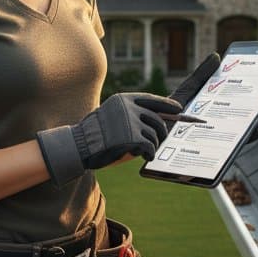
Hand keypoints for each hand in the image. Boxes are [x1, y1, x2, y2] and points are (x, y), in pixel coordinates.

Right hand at [36, 92, 182, 187]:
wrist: (79, 145)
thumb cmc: (95, 135)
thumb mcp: (112, 116)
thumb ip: (131, 115)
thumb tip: (157, 122)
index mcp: (124, 100)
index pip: (151, 99)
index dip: (167, 105)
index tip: (178, 109)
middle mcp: (129, 107)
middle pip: (157, 120)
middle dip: (162, 133)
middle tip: (160, 141)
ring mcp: (130, 121)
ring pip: (155, 134)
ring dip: (153, 145)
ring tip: (146, 151)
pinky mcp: (131, 137)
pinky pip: (150, 146)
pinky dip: (150, 153)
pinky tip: (146, 156)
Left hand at [170, 53, 257, 142]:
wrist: (158, 132)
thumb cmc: (172, 113)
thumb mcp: (189, 91)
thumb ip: (203, 75)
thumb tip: (216, 55)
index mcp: (228, 105)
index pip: (255, 97)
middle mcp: (232, 120)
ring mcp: (229, 134)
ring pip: (256, 126)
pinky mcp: (223, 147)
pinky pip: (242, 142)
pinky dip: (254, 134)